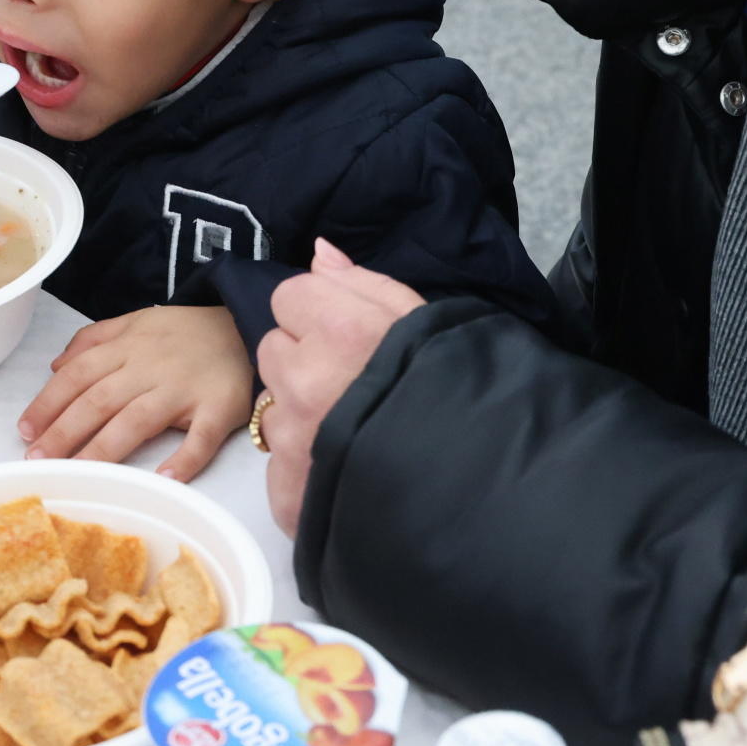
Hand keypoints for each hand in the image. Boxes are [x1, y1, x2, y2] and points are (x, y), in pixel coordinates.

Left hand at [20, 305, 255, 479]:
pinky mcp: (218, 408)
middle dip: (64, 431)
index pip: (78, 374)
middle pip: (100, 399)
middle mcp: (150, 367)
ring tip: (77, 474)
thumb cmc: (186, 332)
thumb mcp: (136, 322)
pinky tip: (164, 480)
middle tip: (38, 460)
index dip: (49, 403)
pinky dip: (185, 459)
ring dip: (104, 450)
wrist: (246, 325)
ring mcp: (184, 389)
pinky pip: (201, 437)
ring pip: (138, 420)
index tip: (24, 431)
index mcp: (128, 347)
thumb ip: (94, 340)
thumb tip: (54, 367)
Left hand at [258, 240, 423, 535]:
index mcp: (339, 330)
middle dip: (303, 361)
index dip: (317, 314)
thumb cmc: (452, 392)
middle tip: (350, 385)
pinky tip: (344, 470)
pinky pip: (278, 468)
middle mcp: (304, 381)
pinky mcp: (287, 492)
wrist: (473, 486)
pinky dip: (304, 469)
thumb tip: (319, 253)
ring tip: (353, 430)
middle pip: (274, 350)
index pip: (287, 296)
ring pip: (274, 409)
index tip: (346, 337)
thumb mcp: (422, 321)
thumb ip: (364, 284)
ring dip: (301, 415)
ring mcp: (291, 441)